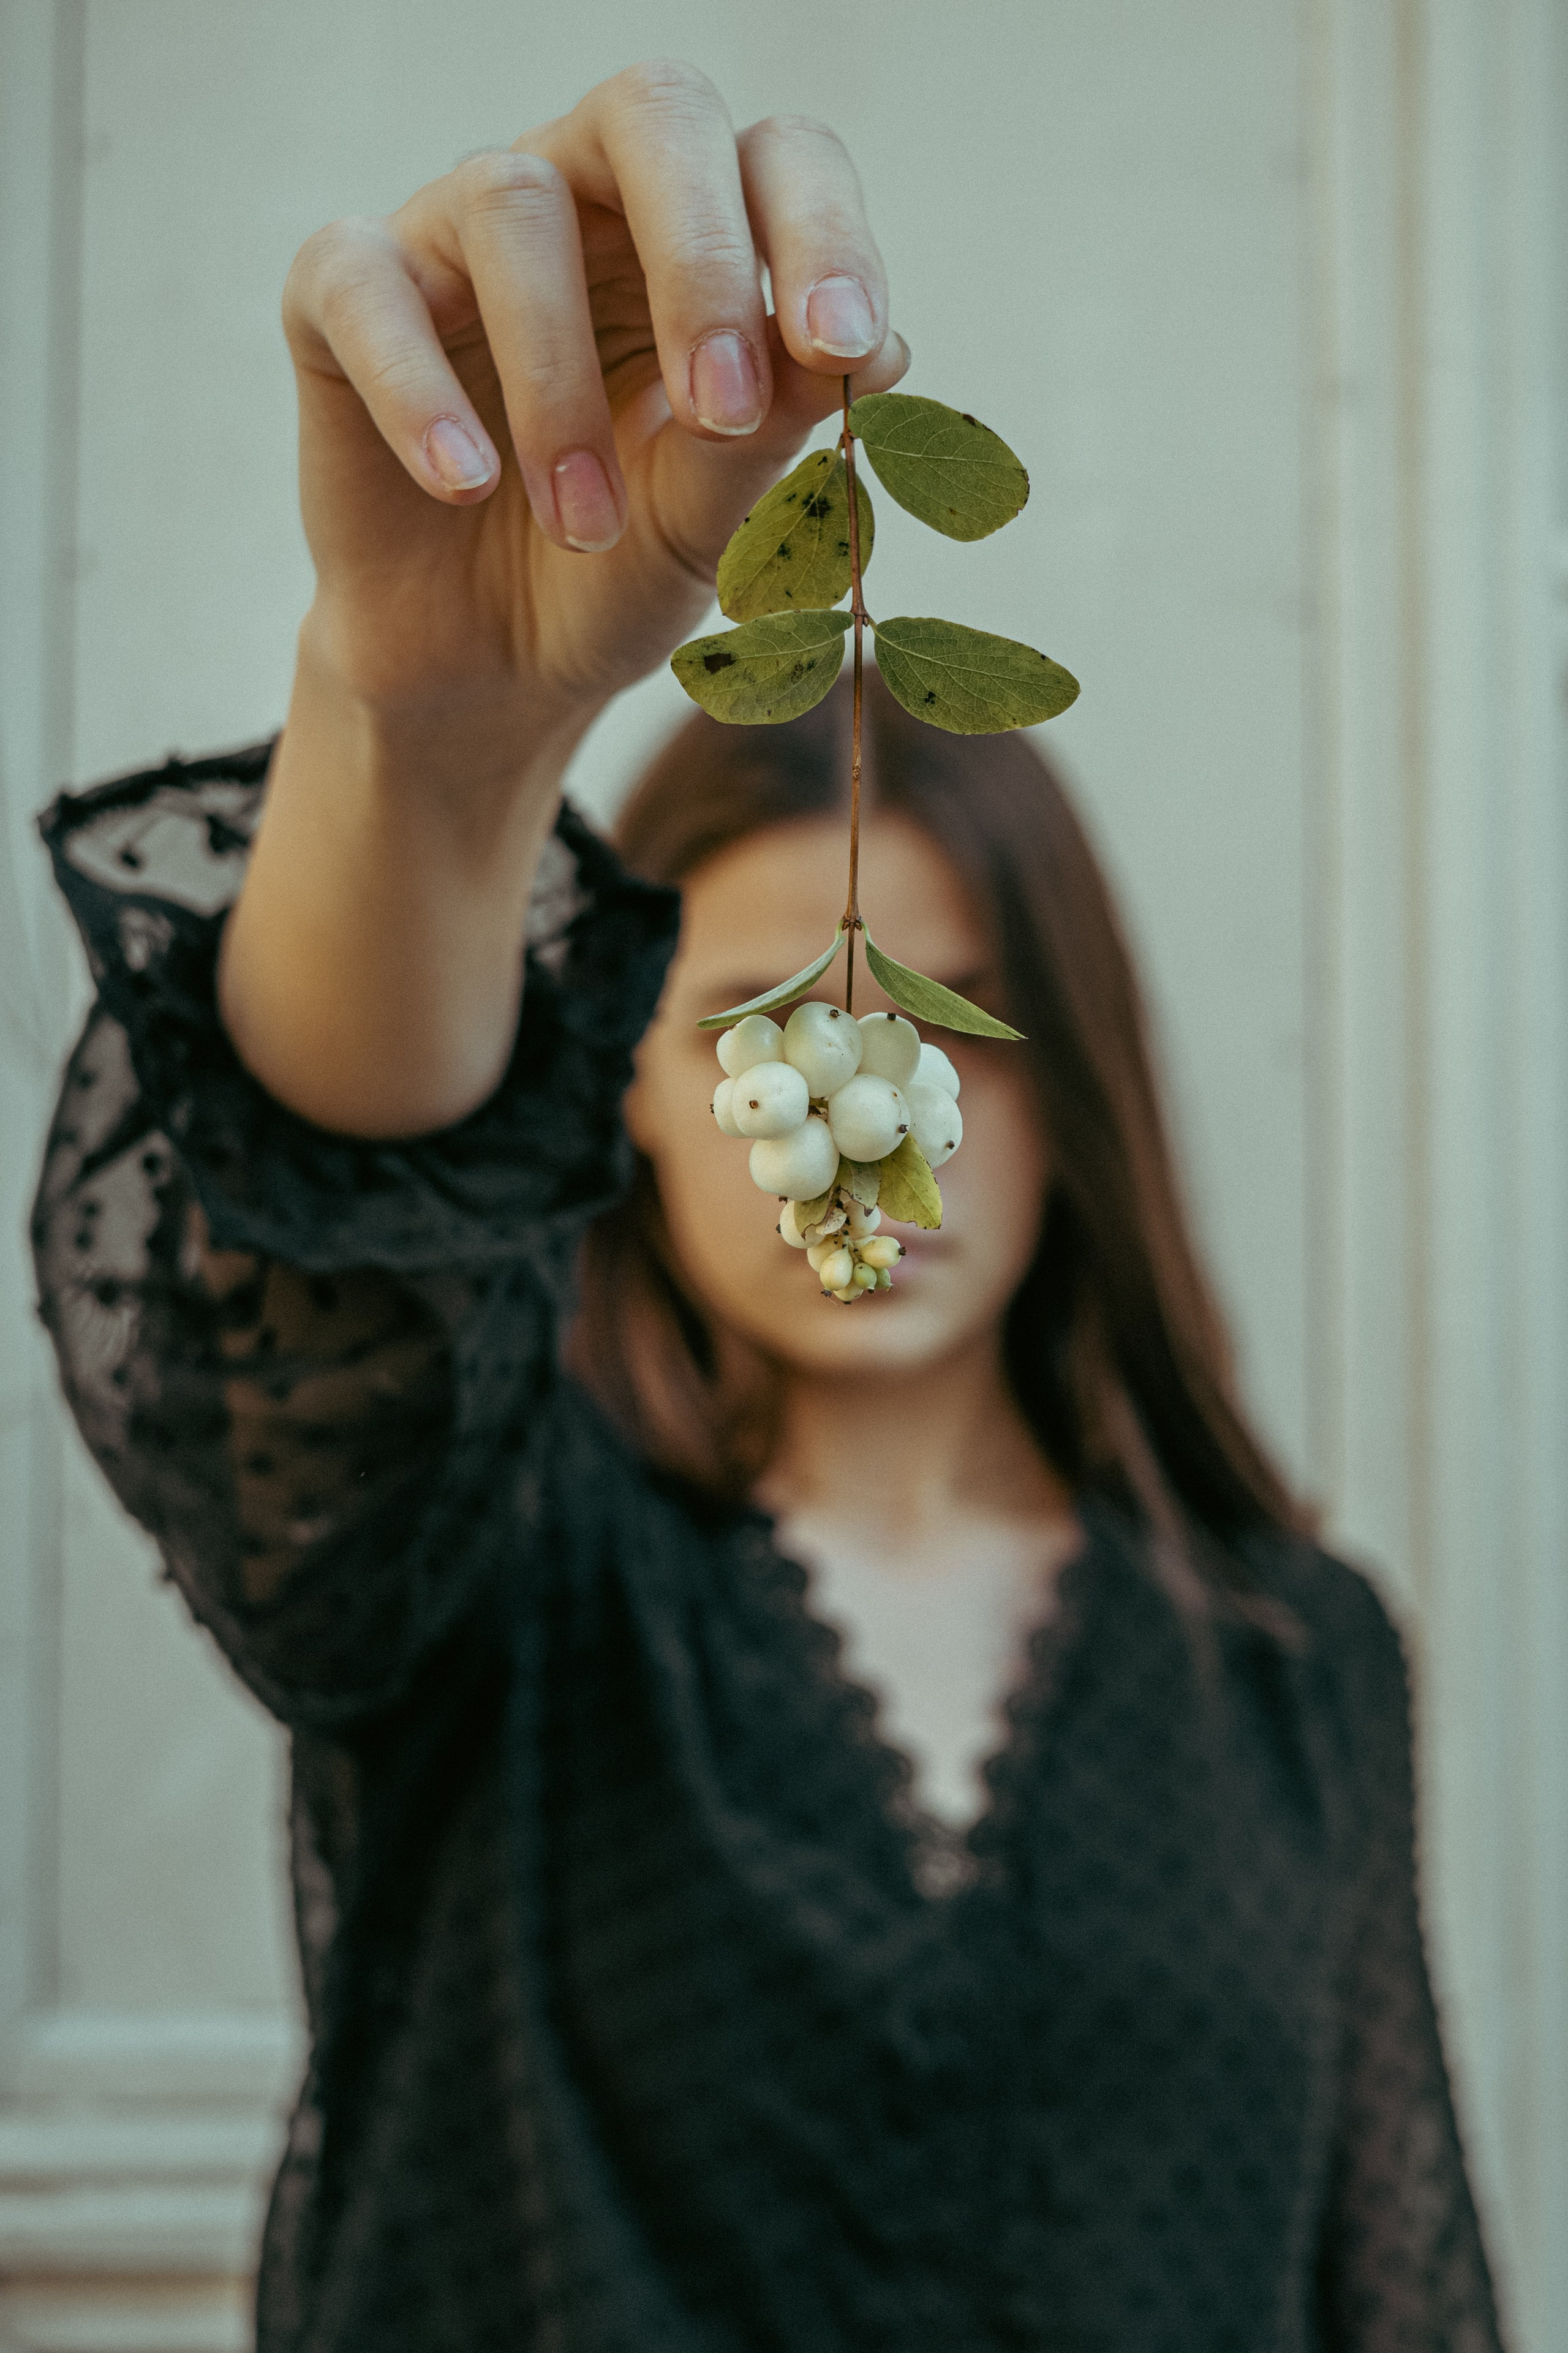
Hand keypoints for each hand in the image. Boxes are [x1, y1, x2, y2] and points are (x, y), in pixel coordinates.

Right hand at [282, 60, 908, 735]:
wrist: (488, 669)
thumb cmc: (614, 572)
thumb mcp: (710, 525)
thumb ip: (776, 438)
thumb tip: (886, 353)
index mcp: (702, 237)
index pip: (779, 160)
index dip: (822, 233)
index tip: (844, 350)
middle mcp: (587, 199)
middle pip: (651, 110)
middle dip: (699, 256)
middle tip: (722, 412)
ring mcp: (457, 234)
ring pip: (512, 206)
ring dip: (561, 385)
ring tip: (584, 526)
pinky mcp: (341, 294)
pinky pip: (366, 285)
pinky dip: (420, 389)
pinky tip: (465, 484)